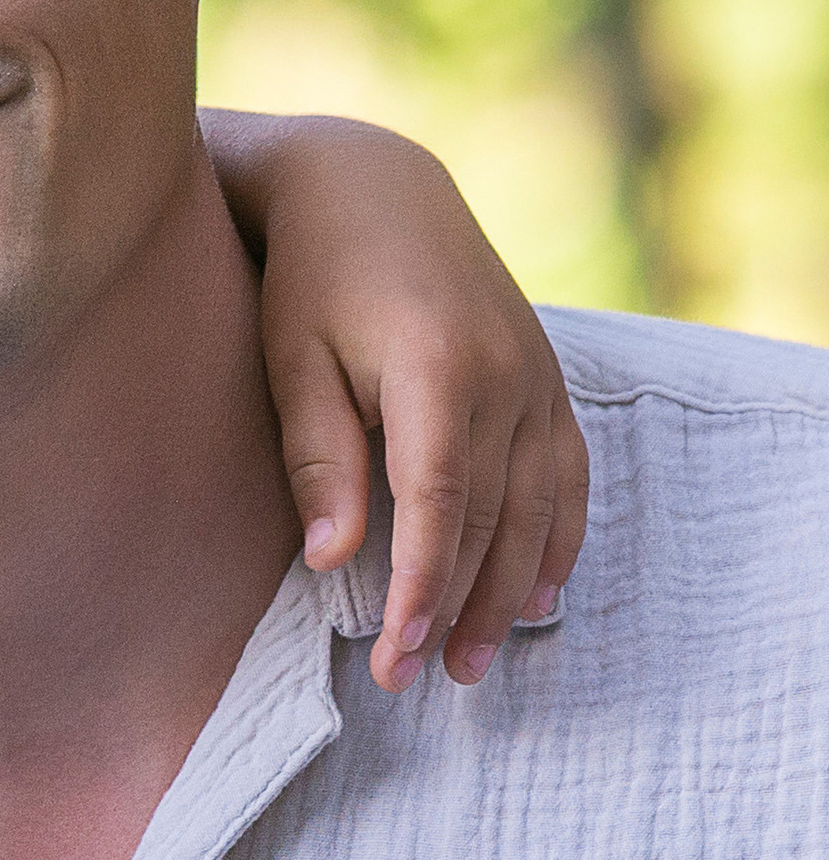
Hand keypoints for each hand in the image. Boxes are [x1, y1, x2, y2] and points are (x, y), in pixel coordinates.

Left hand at [205, 109, 590, 691]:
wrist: (368, 183)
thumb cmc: (308, 274)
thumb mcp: (291, 357)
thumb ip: (319, 455)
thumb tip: (332, 559)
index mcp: (437, 371)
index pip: (437, 507)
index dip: (418, 586)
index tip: (392, 652)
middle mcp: (504, 376)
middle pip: (491, 519)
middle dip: (455, 606)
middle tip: (420, 676)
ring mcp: (536, 373)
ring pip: (537, 507)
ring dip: (509, 589)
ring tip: (473, 659)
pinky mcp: (546, 372)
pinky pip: (568, 472)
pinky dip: (557, 536)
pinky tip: (539, 591)